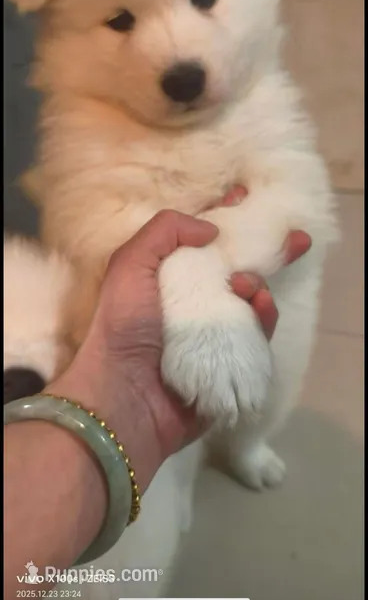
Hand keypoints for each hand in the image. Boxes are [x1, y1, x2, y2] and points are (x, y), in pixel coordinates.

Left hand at [50, 205, 309, 490]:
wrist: (124, 399)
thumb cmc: (122, 327)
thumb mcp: (129, 265)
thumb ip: (165, 231)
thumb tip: (210, 230)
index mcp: (164, 278)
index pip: (198, 242)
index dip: (221, 220)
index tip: (243, 200)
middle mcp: (190, 302)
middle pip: (233, 268)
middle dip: (262, 249)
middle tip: (294, 236)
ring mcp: (211, 333)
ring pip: (249, 300)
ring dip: (257, 284)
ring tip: (248, 285)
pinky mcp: (230, 361)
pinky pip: (256, 334)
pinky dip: (263, 316)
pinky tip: (260, 304)